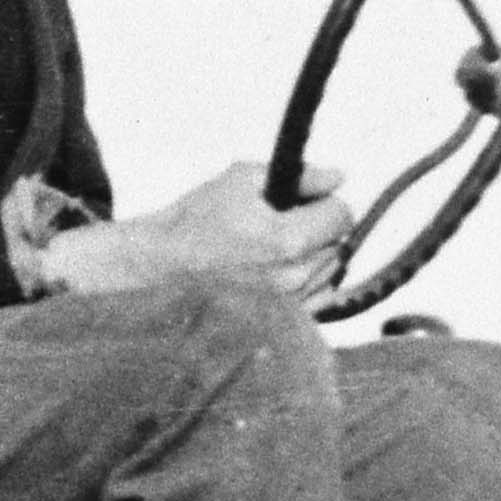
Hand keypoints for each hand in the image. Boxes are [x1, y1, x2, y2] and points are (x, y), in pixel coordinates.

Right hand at [46, 158, 351, 308]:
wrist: (157, 268)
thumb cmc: (193, 222)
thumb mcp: (241, 180)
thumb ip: (299, 176)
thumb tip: (339, 178)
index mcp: (287, 239)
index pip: (342, 214)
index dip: (323, 201)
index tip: (301, 201)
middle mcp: (293, 277)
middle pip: (338, 244)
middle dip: (317, 228)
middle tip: (278, 223)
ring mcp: (288, 305)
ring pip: (329, 272)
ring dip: (311, 256)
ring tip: (267, 249)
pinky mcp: (280, 324)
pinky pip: (317, 298)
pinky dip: (304, 283)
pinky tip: (270, 273)